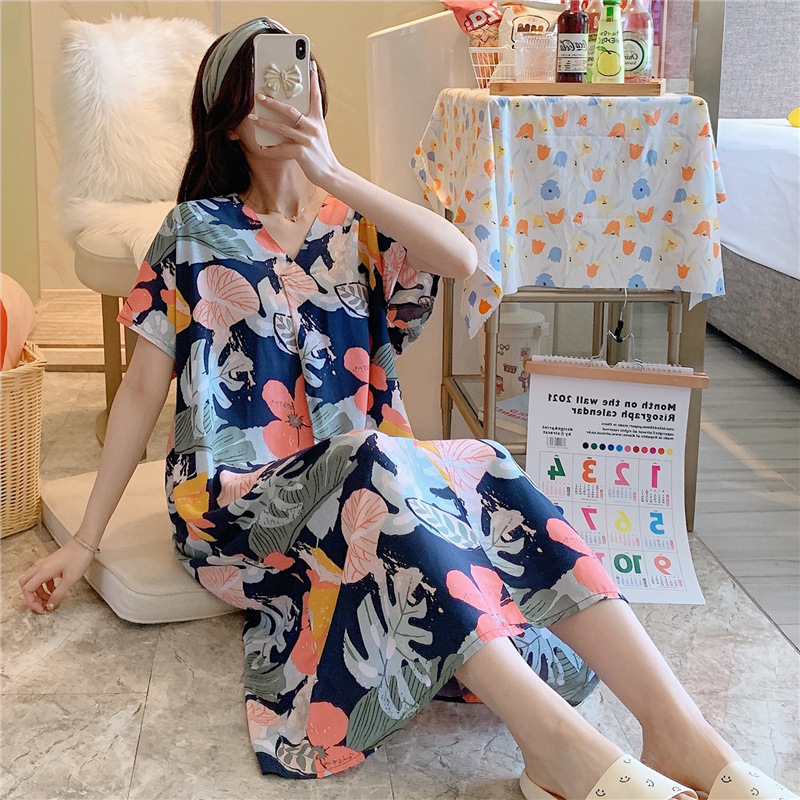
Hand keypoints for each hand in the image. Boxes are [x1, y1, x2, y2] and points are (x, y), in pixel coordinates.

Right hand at [18, 536, 95, 613]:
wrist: (86, 541)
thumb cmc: (79, 556)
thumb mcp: (70, 579)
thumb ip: (59, 593)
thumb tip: (51, 604)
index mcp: (43, 571)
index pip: (27, 589)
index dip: (32, 602)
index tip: (42, 609)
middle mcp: (41, 567)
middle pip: (26, 584)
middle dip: (32, 597)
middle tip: (42, 604)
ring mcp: (46, 564)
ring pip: (35, 581)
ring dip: (40, 592)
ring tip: (51, 599)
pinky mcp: (52, 564)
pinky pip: (43, 577)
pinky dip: (46, 586)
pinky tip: (56, 589)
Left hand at [251, 62, 341, 187]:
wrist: (330, 173)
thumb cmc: (321, 154)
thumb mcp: (318, 135)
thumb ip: (306, 124)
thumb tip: (289, 116)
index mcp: (317, 121)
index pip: (316, 97)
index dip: (313, 81)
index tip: (310, 65)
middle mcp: (313, 127)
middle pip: (290, 110)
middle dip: (273, 102)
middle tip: (259, 96)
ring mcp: (307, 140)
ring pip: (282, 128)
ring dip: (265, 123)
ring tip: (252, 118)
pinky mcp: (302, 153)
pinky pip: (282, 148)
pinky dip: (271, 148)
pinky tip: (263, 147)